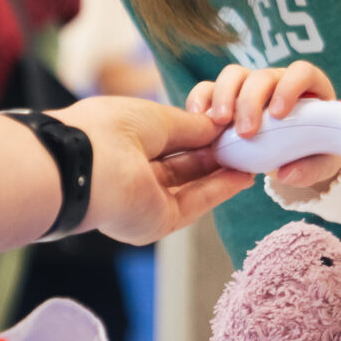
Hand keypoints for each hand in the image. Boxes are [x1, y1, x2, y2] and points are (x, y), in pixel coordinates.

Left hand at [53, 96, 255, 244]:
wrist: (87, 164)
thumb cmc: (112, 128)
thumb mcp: (158, 117)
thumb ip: (192, 126)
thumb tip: (218, 126)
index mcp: (125, 143)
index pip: (169, 141)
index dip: (199, 134)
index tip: (229, 127)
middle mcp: (133, 174)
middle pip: (182, 165)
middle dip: (214, 154)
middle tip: (246, 142)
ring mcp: (146, 200)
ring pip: (192, 186)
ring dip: (222, 173)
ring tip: (253, 158)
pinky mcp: (158, 222)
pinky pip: (195, 203)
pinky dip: (220, 190)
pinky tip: (243, 176)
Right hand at [184, 61, 340, 192]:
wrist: (292, 155)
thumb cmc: (311, 152)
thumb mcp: (321, 163)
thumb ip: (311, 168)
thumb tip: (288, 173)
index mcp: (306, 88)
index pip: (301, 73)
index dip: (290, 88)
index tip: (279, 114)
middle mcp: (276, 81)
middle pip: (262, 76)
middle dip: (251, 101)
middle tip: (246, 132)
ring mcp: (248, 85)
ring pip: (233, 75)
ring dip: (224, 96)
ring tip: (218, 124)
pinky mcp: (224, 97)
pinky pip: (208, 88)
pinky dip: (200, 99)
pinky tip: (197, 118)